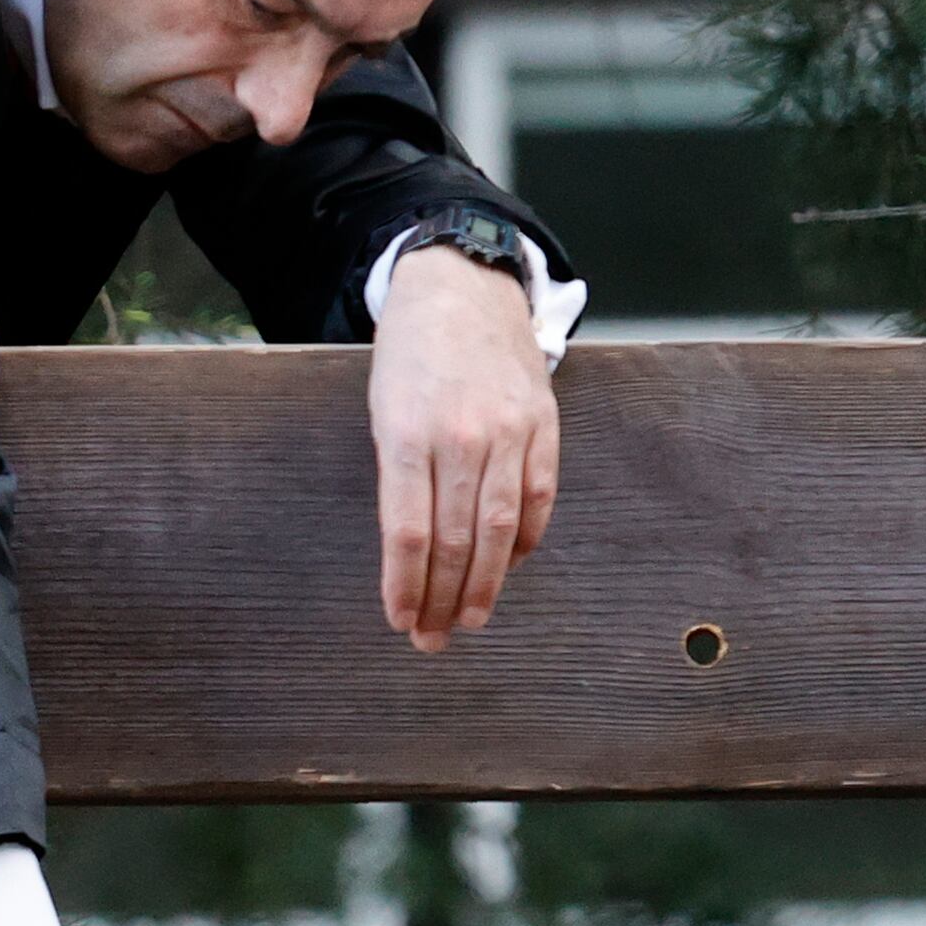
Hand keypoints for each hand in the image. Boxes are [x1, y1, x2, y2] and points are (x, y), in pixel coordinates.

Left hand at [368, 247, 561, 652]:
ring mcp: (509, 431)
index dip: (405, 587)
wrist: (463, 287)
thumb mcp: (381, 409)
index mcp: (408, 434)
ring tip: (469, 618)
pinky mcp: (543, 424)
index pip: (409, 533)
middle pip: (455, 540)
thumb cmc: (410, 354)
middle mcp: (462, 437)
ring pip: (499, 528)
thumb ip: (398, 475)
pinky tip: (508, 566)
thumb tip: (411, 550)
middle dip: (443, 599)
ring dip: (484, 584)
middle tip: (432, 639)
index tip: (400, 621)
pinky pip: (538, 497)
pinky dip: (524, 540)